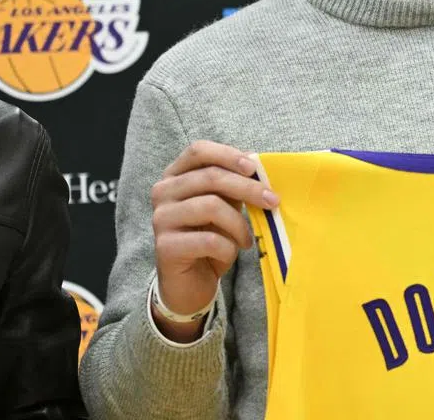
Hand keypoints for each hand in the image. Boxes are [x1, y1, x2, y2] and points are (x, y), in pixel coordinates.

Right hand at [150, 141, 278, 340]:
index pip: (198, 150)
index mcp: (175, 176)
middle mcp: (163, 192)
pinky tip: (232, 253)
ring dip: (239, 224)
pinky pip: (209, 239)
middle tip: (272, 201)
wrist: (189, 283)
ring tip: (247, 238)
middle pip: (210, 177)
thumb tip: (258, 165)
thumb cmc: (210, 238)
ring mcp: (160, 218)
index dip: (228, 154)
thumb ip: (234, 185)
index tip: (254, 168)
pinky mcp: (165, 246)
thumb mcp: (225, 206)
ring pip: (211, 206)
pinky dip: (229, 247)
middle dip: (248, 188)